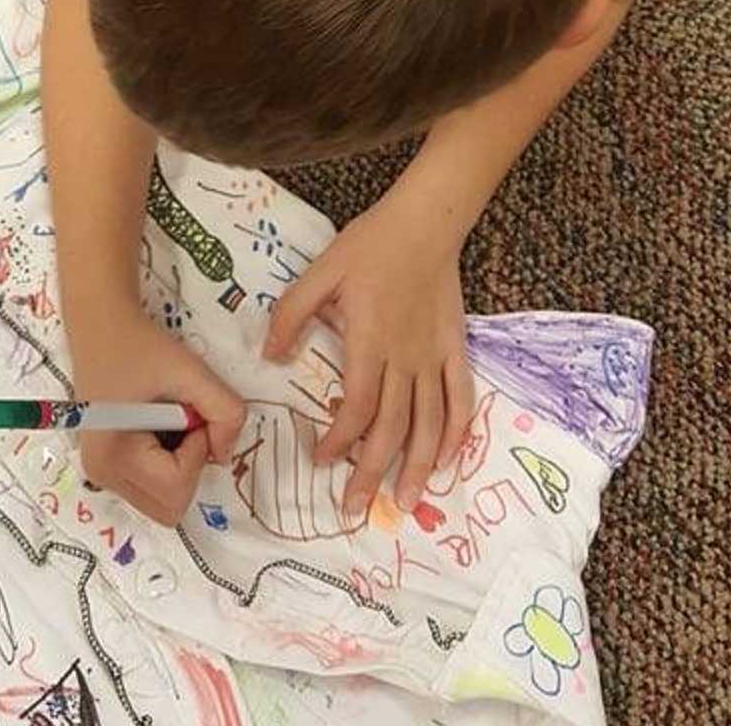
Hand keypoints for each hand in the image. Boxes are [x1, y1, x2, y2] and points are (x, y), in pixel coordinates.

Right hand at [74, 309, 245, 525]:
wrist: (104, 327)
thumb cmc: (143, 347)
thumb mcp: (191, 371)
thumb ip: (225, 412)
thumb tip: (225, 457)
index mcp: (113, 456)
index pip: (177, 486)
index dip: (198, 448)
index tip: (190, 411)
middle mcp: (101, 476)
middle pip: (170, 506)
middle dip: (190, 464)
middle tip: (182, 418)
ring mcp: (102, 475)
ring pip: (164, 501)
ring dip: (181, 464)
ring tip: (168, 418)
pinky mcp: (109, 468)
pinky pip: (154, 486)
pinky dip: (169, 462)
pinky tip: (158, 425)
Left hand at [263, 201, 471, 516]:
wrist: (426, 221)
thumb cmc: (369, 246)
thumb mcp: (319, 272)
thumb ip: (291, 315)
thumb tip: (269, 357)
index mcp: (369, 342)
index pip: (356, 406)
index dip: (339, 439)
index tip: (320, 459)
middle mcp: (405, 358)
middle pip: (391, 427)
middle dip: (373, 472)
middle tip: (357, 508)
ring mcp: (434, 356)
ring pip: (429, 422)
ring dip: (417, 465)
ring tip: (405, 500)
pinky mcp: (455, 348)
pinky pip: (461, 398)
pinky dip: (457, 432)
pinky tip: (447, 459)